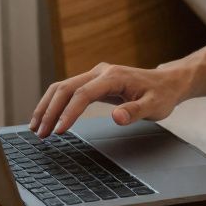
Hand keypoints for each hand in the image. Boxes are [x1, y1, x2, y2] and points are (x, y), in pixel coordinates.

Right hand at [29, 63, 190, 137]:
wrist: (168, 82)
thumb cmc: (162, 95)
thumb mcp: (154, 106)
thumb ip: (134, 112)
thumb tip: (116, 117)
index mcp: (113, 77)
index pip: (83, 94)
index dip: (68, 113)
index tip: (58, 132)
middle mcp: (100, 72)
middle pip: (66, 88)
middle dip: (50, 110)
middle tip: (40, 134)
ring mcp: (96, 75)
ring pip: (62, 87)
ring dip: (47, 106)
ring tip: (36, 128)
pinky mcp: (94, 82)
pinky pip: (68, 90)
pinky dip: (55, 103)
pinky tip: (47, 117)